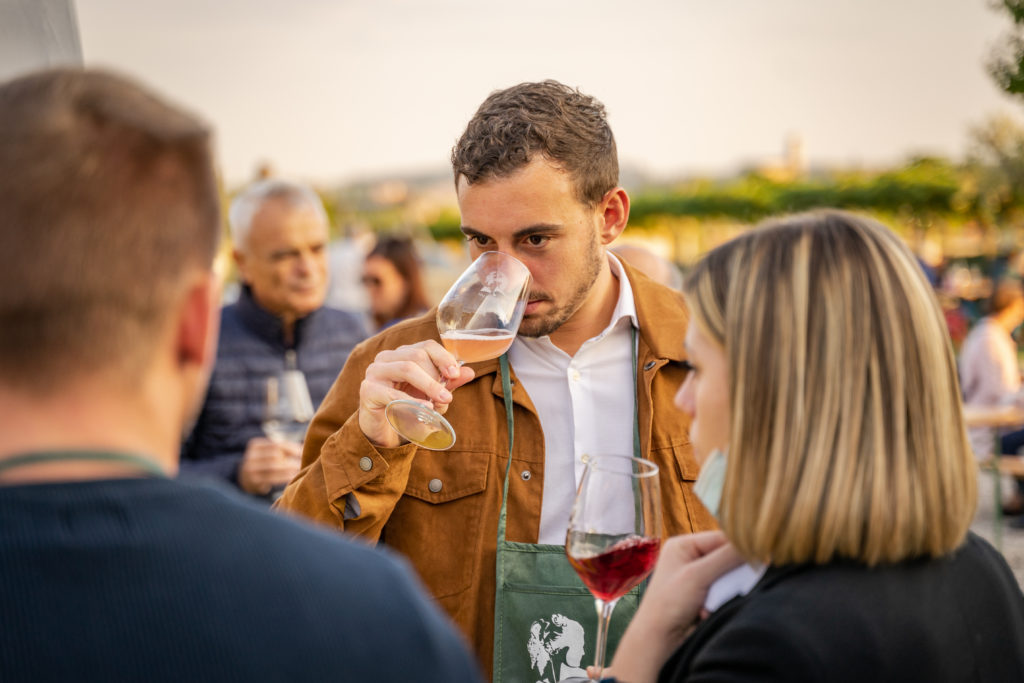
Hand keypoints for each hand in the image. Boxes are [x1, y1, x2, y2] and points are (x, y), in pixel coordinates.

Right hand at [238, 437, 302, 495]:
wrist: (245, 479)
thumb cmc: (264, 463)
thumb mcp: (268, 453)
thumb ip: (281, 449)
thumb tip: (304, 447)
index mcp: (255, 445)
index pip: (276, 444)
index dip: (291, 447)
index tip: (302, 451)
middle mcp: (250, 456)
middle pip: (275, 456)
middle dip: (290, 459)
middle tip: (302, 462)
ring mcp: (250, 470)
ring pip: (273, 467)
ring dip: (289, 468)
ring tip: (299, 469)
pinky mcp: (254, 482)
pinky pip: (271, 479)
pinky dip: (284, 477)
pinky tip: (293, 477)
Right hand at [357, 340, 474, 447]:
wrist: (382, 430)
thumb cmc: (406, 408)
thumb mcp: (430, 395)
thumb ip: (447, 383)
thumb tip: (469, 372)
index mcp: (403, 354)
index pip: (426, 346)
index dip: (443, 357)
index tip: (455, 374)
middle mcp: (387, 358)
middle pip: (417, 355)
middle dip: (436, 376)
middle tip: (447, 396)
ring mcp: (375, 371)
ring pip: (406, 368)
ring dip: (428, 385)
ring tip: (441, 401)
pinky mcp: (368, 389)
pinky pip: (392, 392)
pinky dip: (411, 401)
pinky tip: (425, 409)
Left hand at [609, 531, 743, 682]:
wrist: (659, 641)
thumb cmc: (668, 604)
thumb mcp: (697, 576)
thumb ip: (726, 558)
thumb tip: (754, 544)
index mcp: (683, 545)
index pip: (721, 538)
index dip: (740, 547)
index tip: (759, 556)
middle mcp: (690, 558)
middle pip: (727, 557)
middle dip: (730, 575)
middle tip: (727, 588)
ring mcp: (697, 578)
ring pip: (728, 578)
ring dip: (725, 592)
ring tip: (711, 603)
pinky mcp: (703, 596)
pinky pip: (724, 593)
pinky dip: (721, 602)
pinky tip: (706, 612)